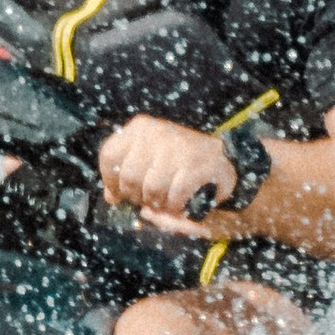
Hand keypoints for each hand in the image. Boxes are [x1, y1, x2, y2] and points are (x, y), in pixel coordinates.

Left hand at [95, 113, 232, 230]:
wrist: (226, 162)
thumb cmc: (180, 164)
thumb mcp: (150, 161)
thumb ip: (126, 175)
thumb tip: (111, 197)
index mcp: (140, 127)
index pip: (109, 155)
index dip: (110, 181)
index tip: (118, 194)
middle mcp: (157, 132)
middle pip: (128, 176)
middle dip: (136, 197)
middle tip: (149, 200)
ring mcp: (178, 147)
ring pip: (151, 189)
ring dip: (158, 204)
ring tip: (166, 202)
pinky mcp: (197, 165)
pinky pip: (174, 196)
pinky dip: (176, 207)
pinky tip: (180, 205)